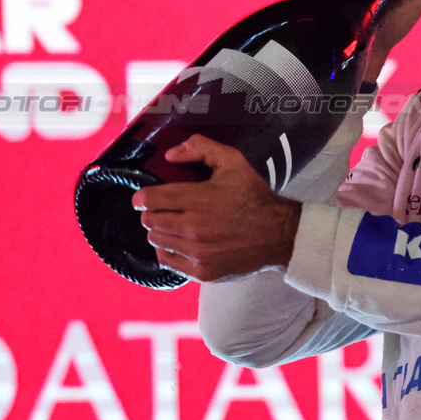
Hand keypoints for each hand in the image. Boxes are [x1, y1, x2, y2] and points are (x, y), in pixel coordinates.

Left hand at [132, 135, 301, 281]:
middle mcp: (193, 227)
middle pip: (149, 221)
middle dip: (153, 213)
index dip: (141, 197)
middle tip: (164, 210)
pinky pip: (167, 261)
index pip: (150, 199)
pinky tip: (180, 244)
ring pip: (156, 241)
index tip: (143, 198)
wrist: (279, 234)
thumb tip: (170, 155)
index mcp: (197, 199)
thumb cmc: (255, 196)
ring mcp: (196, 252)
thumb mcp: (233, 161)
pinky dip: (168, 251)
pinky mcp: (202, 271)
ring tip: (173, 226)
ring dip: (160, 231)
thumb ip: (200, 148)